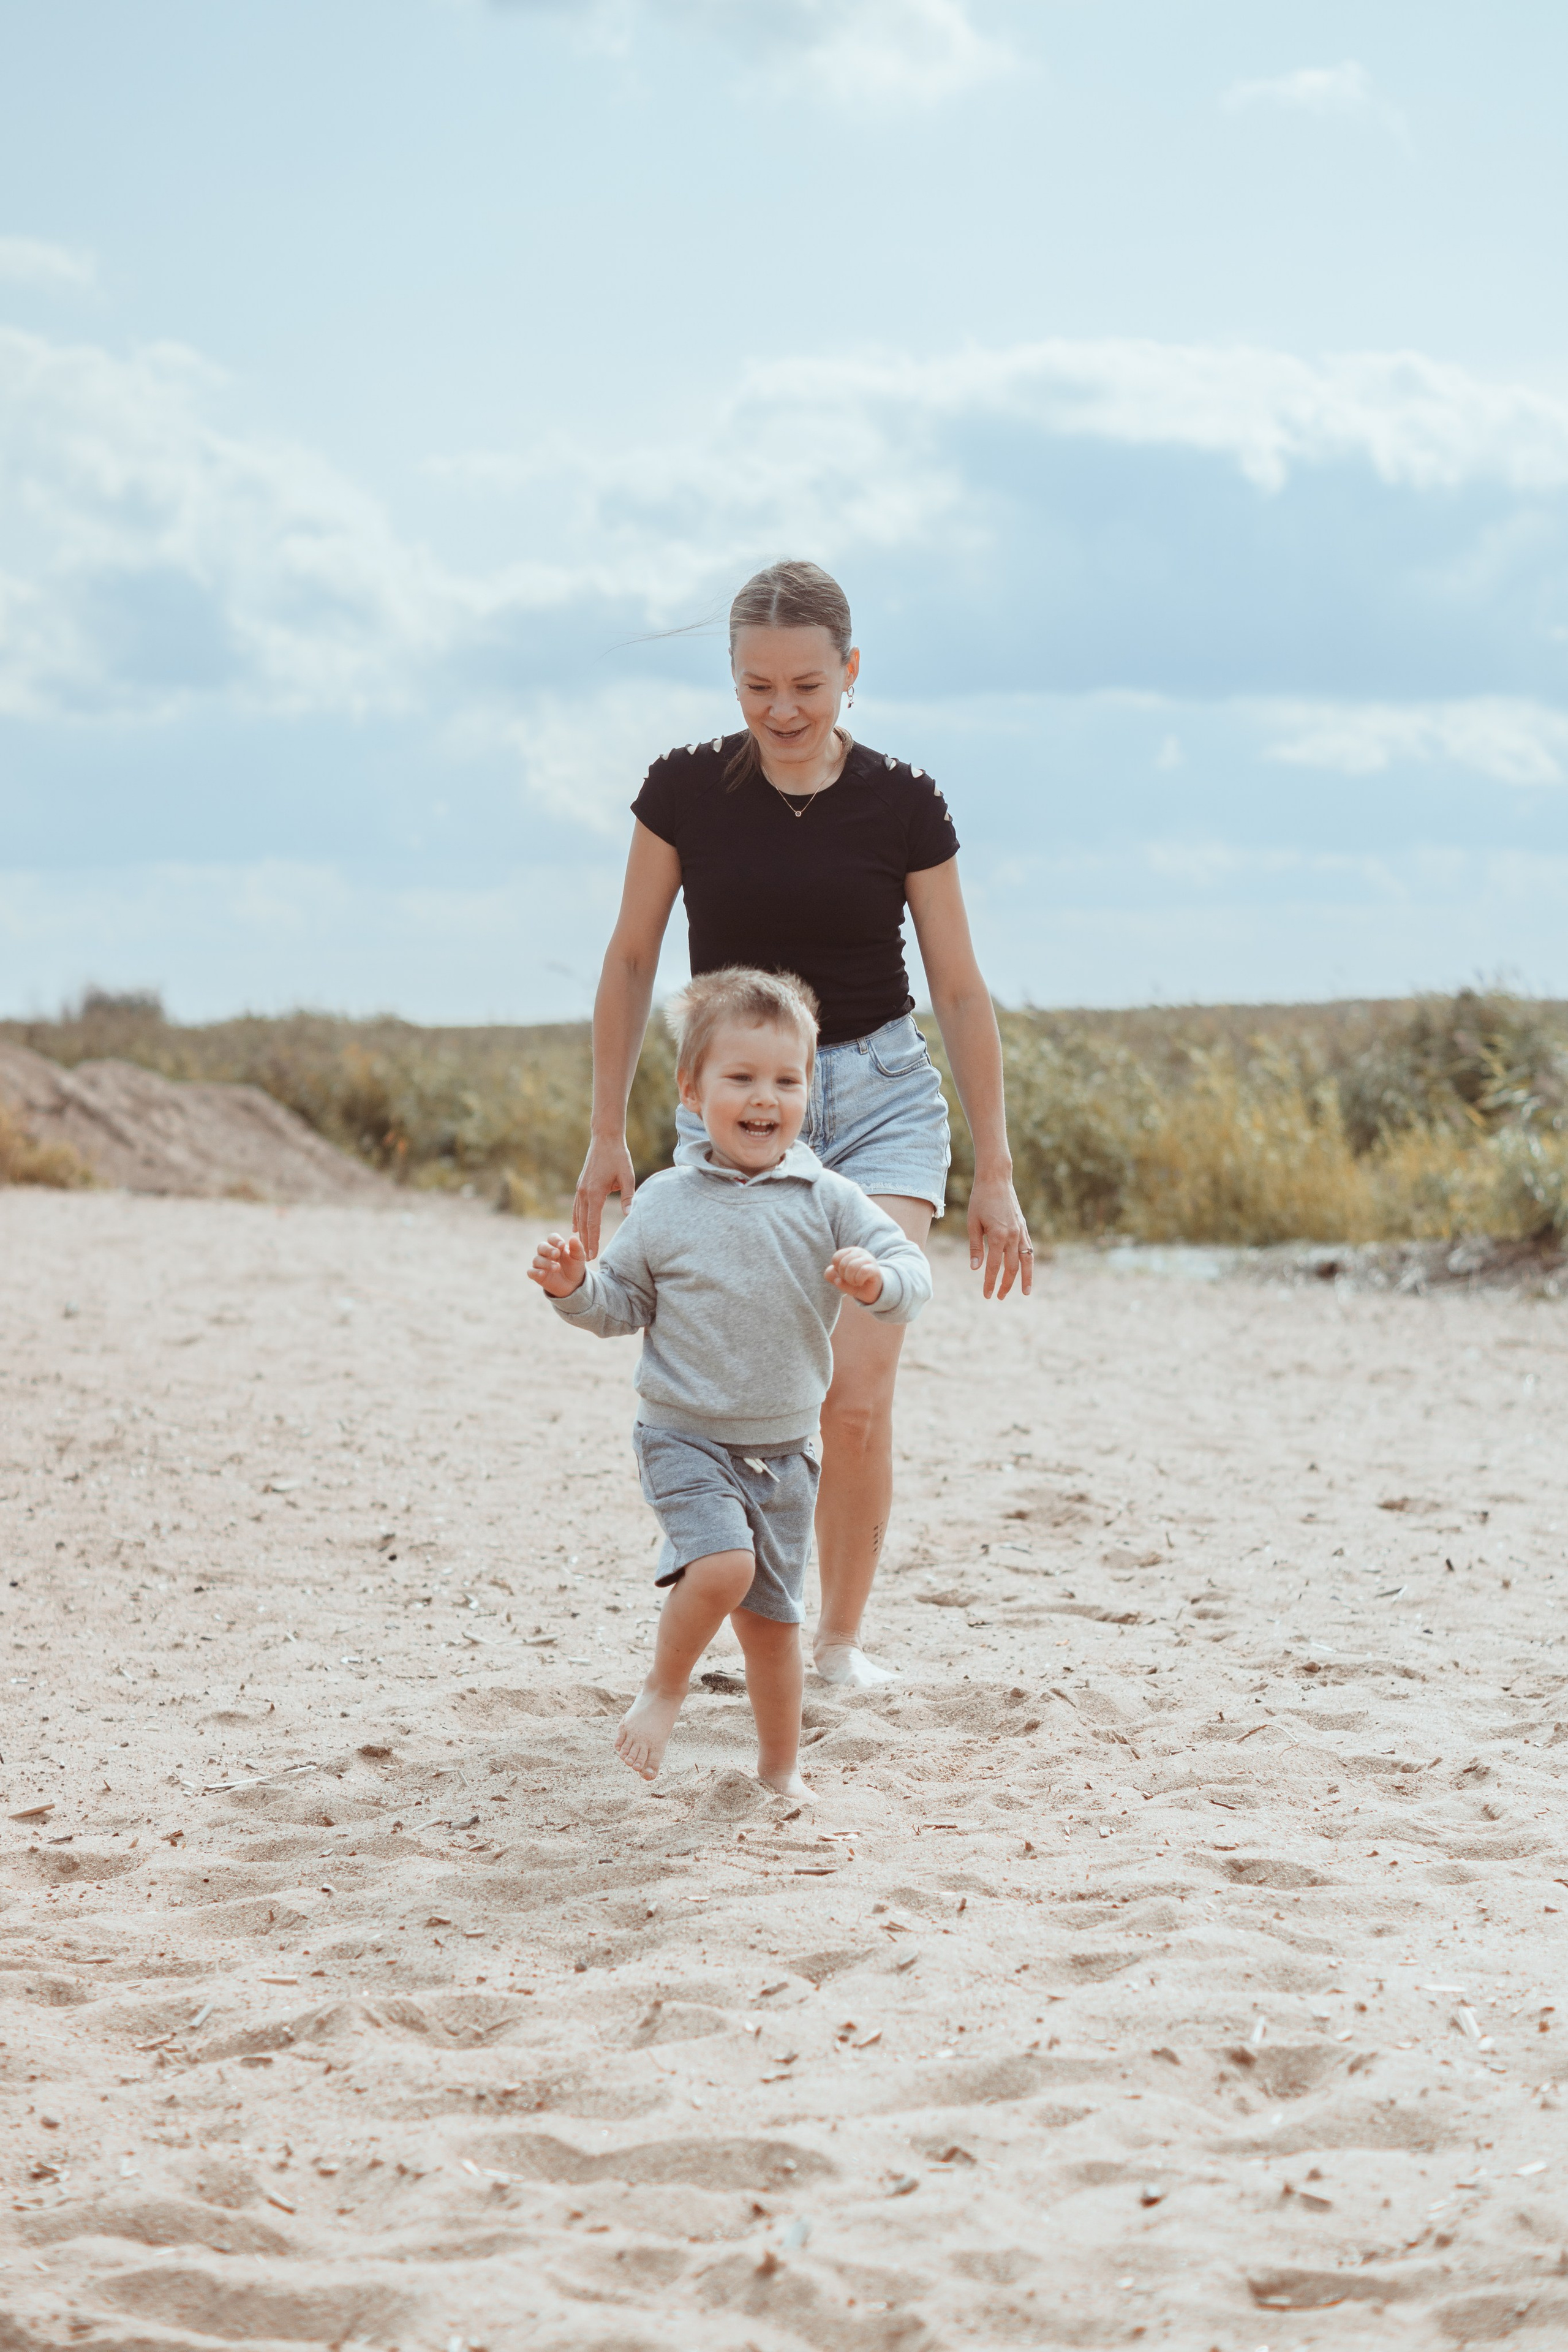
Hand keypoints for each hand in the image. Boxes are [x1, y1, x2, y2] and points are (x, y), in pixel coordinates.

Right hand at [529, 1229, 588, 1297]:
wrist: (573, 1284)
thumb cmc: (575, 1267)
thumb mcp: (579, 1258)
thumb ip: (577, 1248)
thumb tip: (573, 1237)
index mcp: (556, 1246)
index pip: (552, 1238)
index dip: (555, 1240)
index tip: (562, 1245)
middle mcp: (546, 1253)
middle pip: (541, 1246)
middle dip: (549, 1250)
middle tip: (557, 1254)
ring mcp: (540, 1264)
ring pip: (536, 1259)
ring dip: (546, 1263)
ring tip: (557, 1268)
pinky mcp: (537, 1275)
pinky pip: (531, 1272)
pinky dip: (535, 1272)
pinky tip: (543, 1273)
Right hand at [573, 1133, 635, 1259]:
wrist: (605, 1139)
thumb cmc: (619, 1157)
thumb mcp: (627, 1176)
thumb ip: (628, 1196)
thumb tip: (630, 1214)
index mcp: (595, 1194)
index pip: (593, 1223)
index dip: (593, 1240)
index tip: (592, 1255)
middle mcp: (584, 1193)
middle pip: (584, 1223)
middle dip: (585, 1242)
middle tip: (586, 1259)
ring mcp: (580, 1190)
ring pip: (579, 1216)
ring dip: (580, 1233)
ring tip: (580, 1248)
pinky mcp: (581, 1186)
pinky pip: (577, 1207)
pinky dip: (577, 1219)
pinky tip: (576, 1227)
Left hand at [825, 1246, 884, 1304]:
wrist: (872, 1292)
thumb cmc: (855, 1282)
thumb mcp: (840, 1280)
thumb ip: (832, 1276)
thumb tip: (836, 1279)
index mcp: (850, 1251)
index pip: (836, 1258)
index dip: (837, 1270)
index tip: (844, 1275)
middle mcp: (860, 1252)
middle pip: (842, 1264)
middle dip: (844, 1276)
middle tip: (851, 1280)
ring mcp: (868, 1259)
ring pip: (852, 1267)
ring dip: (851, 1280)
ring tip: (856, 1282)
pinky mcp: (875, 1268)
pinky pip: (863, 1271)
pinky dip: (859, 1280)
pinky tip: (861, 1282)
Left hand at [967, 1171, 1033, 1300]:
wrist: (996, 1179)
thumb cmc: (980, 1200)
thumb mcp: (972, 1223)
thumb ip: (975, 1246)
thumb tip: (976, 1268)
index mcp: (997, 1236)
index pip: (994, 1266)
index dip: (990, 1282)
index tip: (987, 1295)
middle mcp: (1012, 1235)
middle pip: (1012, 1267)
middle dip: (1006, 1284)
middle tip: (1000, 1297)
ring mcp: (1021, 1231)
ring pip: (1026, 1260)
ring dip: (1026, 1277)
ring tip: (1026, 1292)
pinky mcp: (1023, 1227)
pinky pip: (1028, 1249)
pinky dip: (1028, 1262)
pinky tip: (1026, 1270)